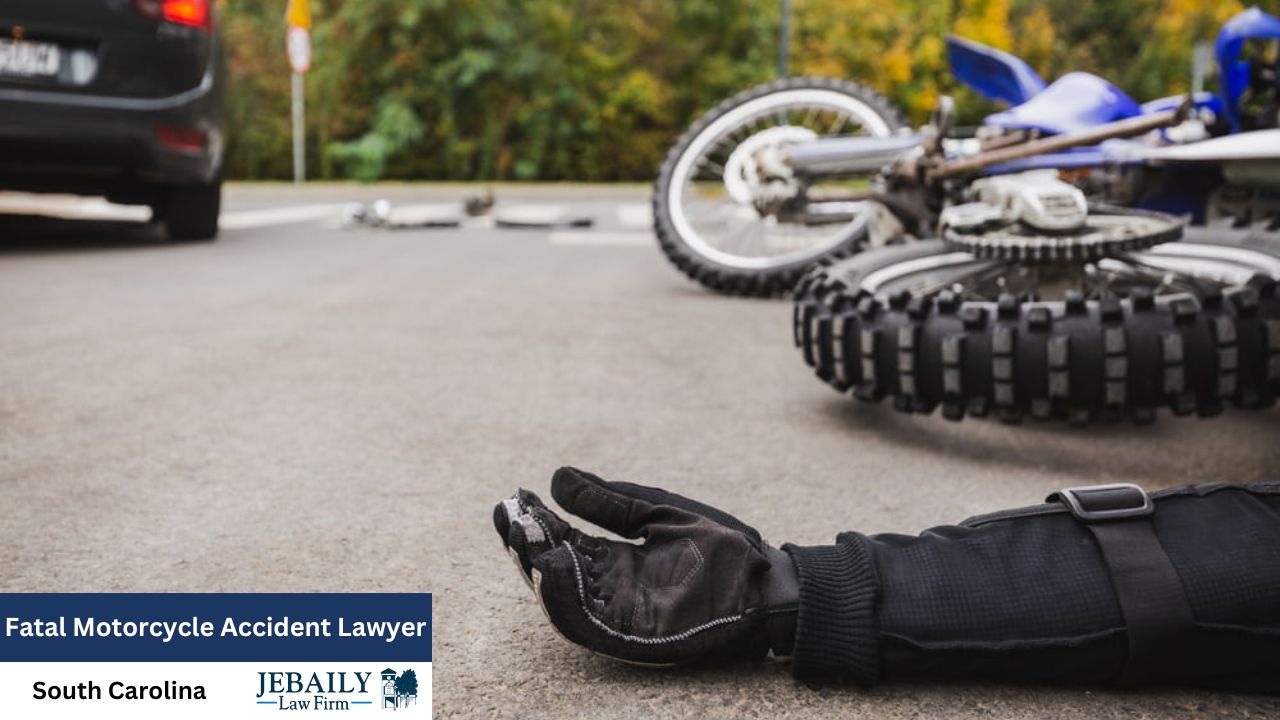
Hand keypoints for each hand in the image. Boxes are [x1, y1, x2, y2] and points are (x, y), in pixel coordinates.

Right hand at [493, 467, 796, 665]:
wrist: (767, 579)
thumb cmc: (723, 547)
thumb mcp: (659, 512)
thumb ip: (612, 501)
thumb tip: (556, 477)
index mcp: (616, 561)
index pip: (564, 541)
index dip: (538, 522)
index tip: (516, 496)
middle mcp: (611, 589)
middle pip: (554, 570)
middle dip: (527, 545)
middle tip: (508, 516)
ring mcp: (620, 614)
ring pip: (562, 599)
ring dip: (537, 570)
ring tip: (523, 538)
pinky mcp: (633, 635)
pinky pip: (588, 623)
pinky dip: (564, 598)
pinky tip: (552, 567)